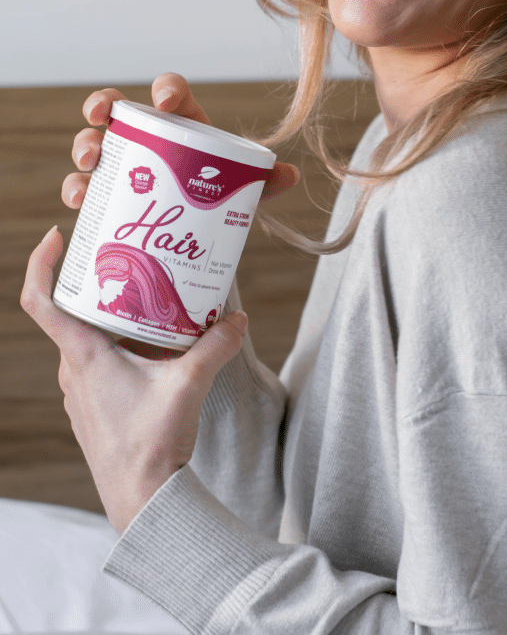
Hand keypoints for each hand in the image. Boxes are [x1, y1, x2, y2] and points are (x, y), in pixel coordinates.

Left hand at [21, 227, 247, 532]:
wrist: (144, 500)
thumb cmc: (152, 444)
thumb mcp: (190, 385)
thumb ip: (215, 346)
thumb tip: (236, 319)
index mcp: (85, 356)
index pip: (41, 302)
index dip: (40, 265)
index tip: (57, 237)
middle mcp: (74, 371)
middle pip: (72, 313)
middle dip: (97, 282)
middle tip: (127, 257)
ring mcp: (81, 392)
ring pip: (88, 339)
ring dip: (112, 315)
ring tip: (149, 297)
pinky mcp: (95, 407)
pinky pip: (100, 364)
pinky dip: (121, 344)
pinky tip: (155, 346)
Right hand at [62, 71, 298, 210]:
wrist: (201, 224)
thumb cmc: (221, 189)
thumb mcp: (243, 184)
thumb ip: (264, 179)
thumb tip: (291, 174)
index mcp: (183, 120)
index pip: (170, 90)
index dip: (165, 89)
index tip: (165, 101)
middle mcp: (147, 134)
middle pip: (118, 107)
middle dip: (102, 105)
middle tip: (101, 118)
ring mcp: (124, 161)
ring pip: (94, 141)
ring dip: (85, 145)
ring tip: (90, 160)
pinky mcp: (110, 191)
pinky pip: (84, 184)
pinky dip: (77, 189)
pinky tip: (80, 199)